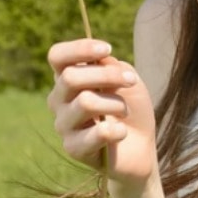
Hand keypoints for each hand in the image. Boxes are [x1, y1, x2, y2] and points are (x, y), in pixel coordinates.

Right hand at [46, 39, 156, 189]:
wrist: (141, 146)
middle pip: (70, 77)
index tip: (107, 49)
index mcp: (67, 78)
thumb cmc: (131, 107)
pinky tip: (122, 132)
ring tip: (125, 111)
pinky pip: (96, 133)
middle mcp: (58, 100)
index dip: (79, 49)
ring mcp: (63, 124)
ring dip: (116, 103)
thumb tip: (99, 60)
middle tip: (131, 81)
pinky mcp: (73, 148)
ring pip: (85, 102)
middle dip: (108, 75)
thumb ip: (110, 65)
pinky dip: (117, 130)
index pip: (57, 56)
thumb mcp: (126, 77)